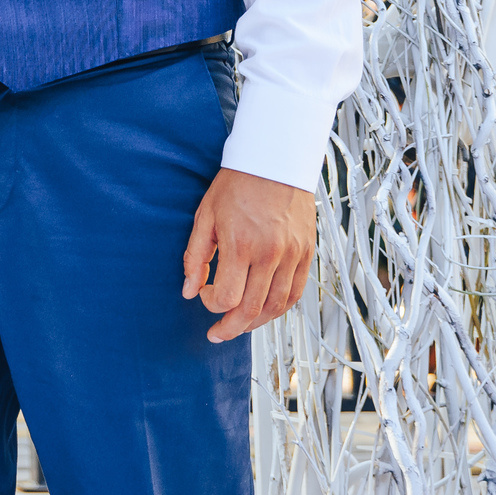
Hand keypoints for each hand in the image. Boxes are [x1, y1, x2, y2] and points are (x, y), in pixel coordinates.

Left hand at [180, 168, 314, 342]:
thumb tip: (188, 290)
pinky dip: (279, 308)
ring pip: (276, 307)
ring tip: (238, 324)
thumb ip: (195, 256)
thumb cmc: (236, 185)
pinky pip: (295, 293)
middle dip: (231, 327)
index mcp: (241, 244)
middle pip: (252, 310)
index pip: (226, 297)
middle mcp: (270, 254)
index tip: (202, 296)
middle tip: (217, 334)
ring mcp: (293, 255)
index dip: (209, 304)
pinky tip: (263, 311)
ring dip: (256, 323)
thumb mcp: (205, 216)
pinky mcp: (307, 253)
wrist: (275, 160)